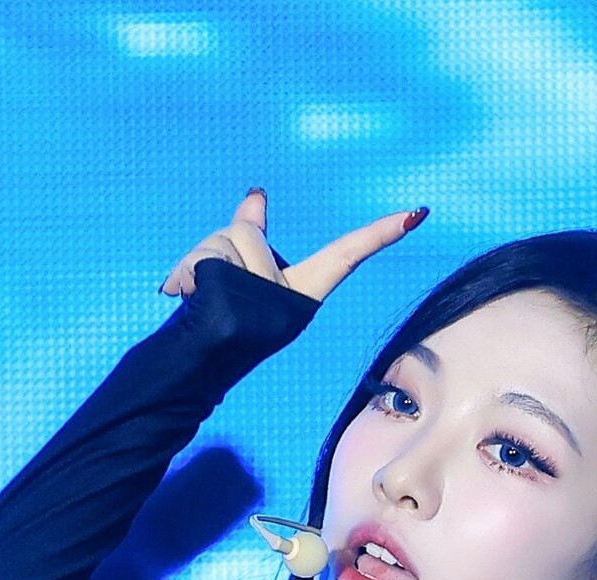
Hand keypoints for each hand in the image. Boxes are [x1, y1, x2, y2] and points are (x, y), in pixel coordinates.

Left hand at [158, 188, 427, 305]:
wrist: (192, 369)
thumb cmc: (216, 323)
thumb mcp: (239, 274)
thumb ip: (251, 231)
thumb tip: (256, 193)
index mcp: (299, 294)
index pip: (345, 257)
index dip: (379, 235)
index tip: (415, 214)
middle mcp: (288, 302)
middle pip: (247, 232)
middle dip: (218, 245)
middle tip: (207, 287)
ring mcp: (262, 305)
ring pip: (222, 242)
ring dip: (196, 260)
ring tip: (194, 295)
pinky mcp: (234, 308)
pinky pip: (205, 262)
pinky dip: (184, 272)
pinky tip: (181, 296)